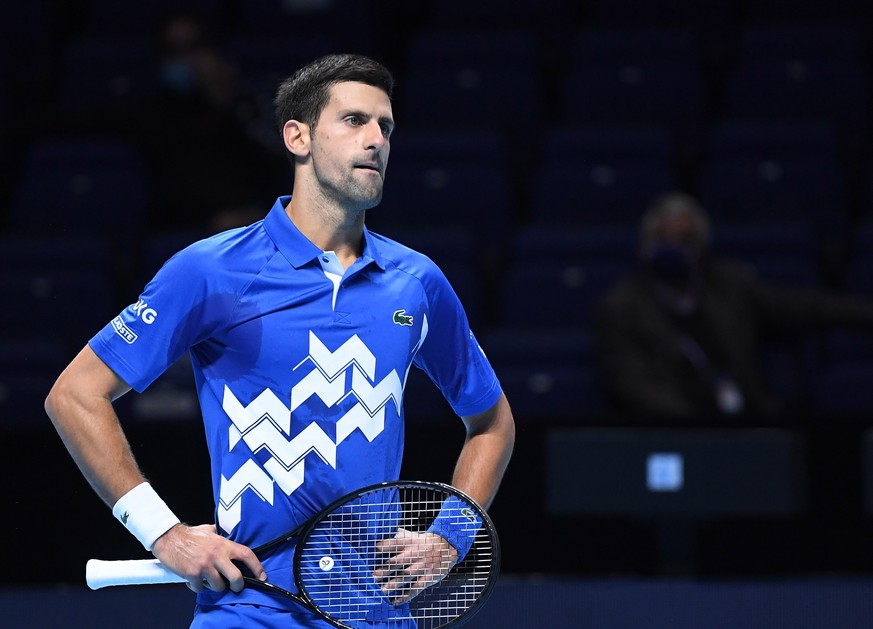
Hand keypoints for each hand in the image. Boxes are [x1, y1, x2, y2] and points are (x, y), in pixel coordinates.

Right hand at [151, 523, 265, 592]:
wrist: (169, 538)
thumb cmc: (190, 534)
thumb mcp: (210, 530)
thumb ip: (221, 536)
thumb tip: (230, 536)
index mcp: (223, 544)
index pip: (247, 555)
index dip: (257, 567)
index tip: (262, 576)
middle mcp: (217, 555)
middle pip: (236, 577)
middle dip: (238, 585)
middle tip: (236, 587)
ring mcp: (204, 566)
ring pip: (218, 586)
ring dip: (215, 586)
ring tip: (209, 579)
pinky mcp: (192, 574)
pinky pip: (200, 588)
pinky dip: (198, 587)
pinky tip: (194, 580)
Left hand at [373, 528, 458, 604]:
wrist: (448, 546)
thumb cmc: (426, 542)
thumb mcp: (414, 535)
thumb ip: (400, 535)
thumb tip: (385, 530)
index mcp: (410, 543)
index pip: (395, 543)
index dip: (385, 546)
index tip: (374, 550)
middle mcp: (415, 554)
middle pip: (398, 562)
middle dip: (385, 569)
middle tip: (373, 576)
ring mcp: (422, 566)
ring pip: (406, 576)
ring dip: (393, 584)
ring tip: (382, 591)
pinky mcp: (428, 577)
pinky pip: (416, 588)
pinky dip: (406, 596)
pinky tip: (396, 601)